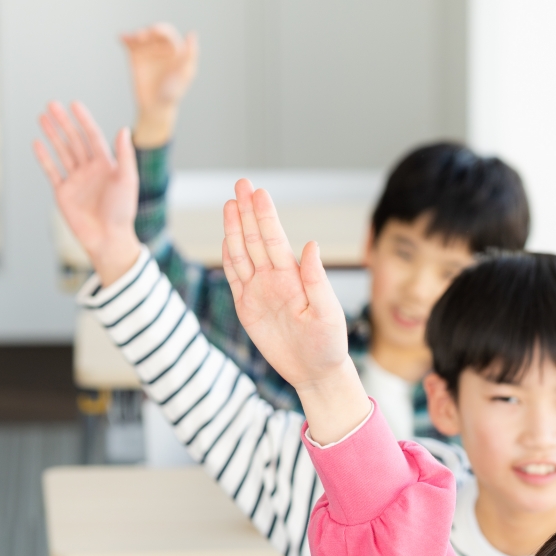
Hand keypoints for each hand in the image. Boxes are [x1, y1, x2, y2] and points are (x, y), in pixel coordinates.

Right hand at [33, 101, 141, 286]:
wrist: (108, 238)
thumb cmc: (122, 211)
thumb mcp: (127, 180)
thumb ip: (125, 155)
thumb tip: (124, 129)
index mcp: (106, 165)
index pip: (92, 136)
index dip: (83, 120)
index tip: (74, 104)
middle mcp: (90, 170)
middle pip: (74, 140)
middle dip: (63, 122)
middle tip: (51, 104)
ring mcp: (75, 180)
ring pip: (62, 151)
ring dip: (52, 134)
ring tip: (42, 117)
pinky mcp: (63, 192)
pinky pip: (52, 171)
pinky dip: (44, 157)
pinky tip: (37, 143)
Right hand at [121, 24, 198, 146]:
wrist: (156, 107)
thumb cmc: (174, 92)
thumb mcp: (184, 74)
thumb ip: (189, 55)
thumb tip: (191, 34)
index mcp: (175, 49)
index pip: (167, 34)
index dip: (160, 30)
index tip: (153, 31)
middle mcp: (161, 47)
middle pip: (152, 32)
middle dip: (147, 31)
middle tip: (141, 36)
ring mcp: (148, 51)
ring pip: (140, 36)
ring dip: (135, 34)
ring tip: (131, 38)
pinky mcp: (135, 56)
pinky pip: (130, 44)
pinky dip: (125, 38)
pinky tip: (121, 37)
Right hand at [221, 179, 369, 443]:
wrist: (315, 372)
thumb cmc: (328, 343)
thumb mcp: (327, 312)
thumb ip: (316, 279)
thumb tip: (310, 245)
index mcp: (294, 276)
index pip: (275, 238)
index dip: (265, 215)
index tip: (258, 191)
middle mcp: (275, 279)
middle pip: (256, 239)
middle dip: (248, 211)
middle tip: (240, 183)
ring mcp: (259, 291)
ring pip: (242, 254)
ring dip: (235, 230)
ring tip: (230, 204)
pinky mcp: (247, 308)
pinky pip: (235, 279)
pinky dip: (229, 259)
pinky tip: (226, 239)